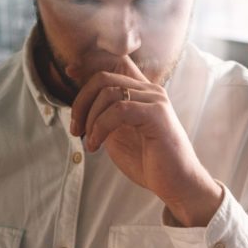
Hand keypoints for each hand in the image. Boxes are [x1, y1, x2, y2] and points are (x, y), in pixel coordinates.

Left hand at [68, 56, 222, 226]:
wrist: (177, 184)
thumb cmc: (150, 163)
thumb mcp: (118, 134)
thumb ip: (104, 116)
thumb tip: (80, 104)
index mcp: (142, 93)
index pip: (114, 63)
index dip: (88, 64)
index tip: (70, 72)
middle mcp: (150, 90)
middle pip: (103, 78)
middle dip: (81, 102)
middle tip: (75, 128)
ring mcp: (155, 100)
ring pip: (108, 93)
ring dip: (90, 119)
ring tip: (89, 142)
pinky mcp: (156, 114)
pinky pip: (118, 110)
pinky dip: (100, 127)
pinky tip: (96, 145)